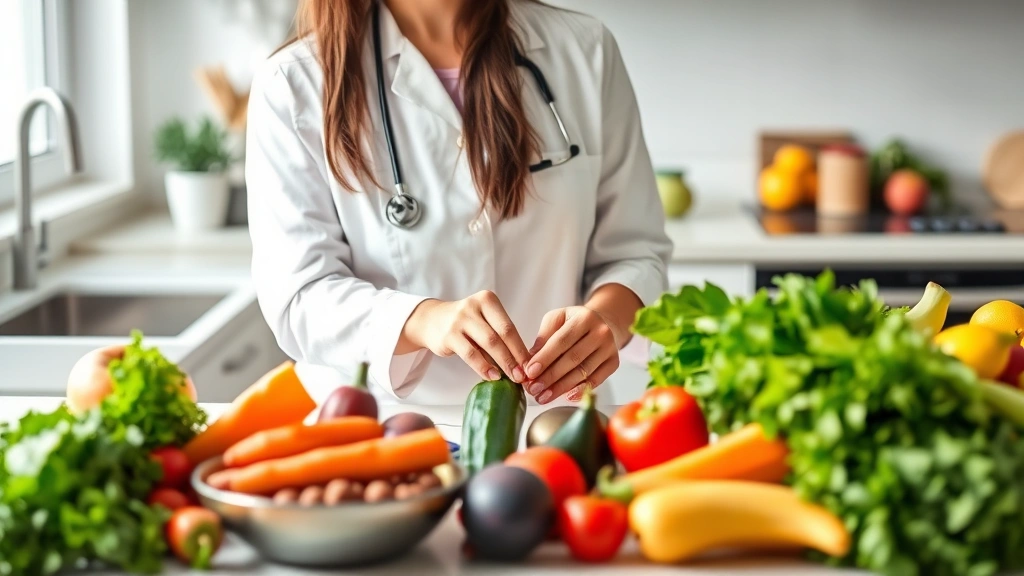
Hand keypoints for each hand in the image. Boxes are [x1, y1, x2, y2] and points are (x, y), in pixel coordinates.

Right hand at [401, 291, 530, 382]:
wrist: (431, 320)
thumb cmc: (465, 323)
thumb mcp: (483, 321)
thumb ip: (499, 336)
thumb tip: (523, 363)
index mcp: (488, 300)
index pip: (509, 327)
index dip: (521, 348)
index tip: (532, 366)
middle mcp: (474, 306)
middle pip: (501, 335)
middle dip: (515, 357)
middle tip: (525, 375)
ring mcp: (460, 320)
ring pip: (488, 344)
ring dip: (503, 363)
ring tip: (512, 378)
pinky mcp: (449, 335)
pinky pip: (470, 354)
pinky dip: (483, 367)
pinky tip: (492, 376)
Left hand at [524, 306, 619, 403]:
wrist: (601, 324)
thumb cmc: (573, 322)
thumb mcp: (556, 319)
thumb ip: (544, 337)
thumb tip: (531, 360)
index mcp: (585, 317)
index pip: (561, 340)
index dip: (545, 358)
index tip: (530, 372)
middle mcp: (601, 332)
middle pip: (573, 358)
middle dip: (551, 376)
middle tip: (534, 389)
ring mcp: (610, 348)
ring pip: (583, 372)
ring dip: (561, 387)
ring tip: (544, 397)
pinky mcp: (614, 362)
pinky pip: (596, 380)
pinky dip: (581, 390)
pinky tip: (566, 397)